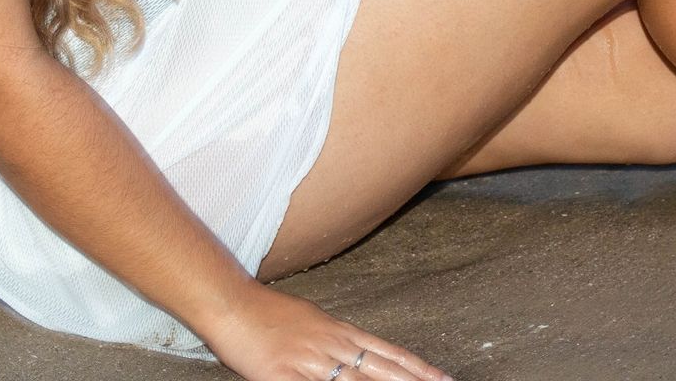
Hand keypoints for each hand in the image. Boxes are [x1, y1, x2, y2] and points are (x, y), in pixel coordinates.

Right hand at [198, 283, 453, 380]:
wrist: (231, 303)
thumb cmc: (269, 314)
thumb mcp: (313, 322)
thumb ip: (338, 341)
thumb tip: (361, 355)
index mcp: (340, 332)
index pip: (389, 353)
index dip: (418, 369)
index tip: (444, 380)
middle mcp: (332, 346)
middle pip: (380, 372)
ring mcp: (309, 362)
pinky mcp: (284, 376)